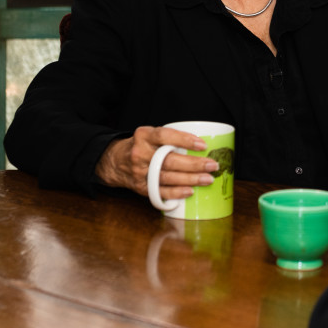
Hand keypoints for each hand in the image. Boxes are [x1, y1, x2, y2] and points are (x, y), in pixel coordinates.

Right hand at [95, 126, 218, 199]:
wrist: (115, 161)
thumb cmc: (142, 146)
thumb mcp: (151, 135)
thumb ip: (170, 138)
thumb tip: (203, 147)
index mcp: (144, 135)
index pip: (164, 136)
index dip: (184, 140)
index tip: (203, 145)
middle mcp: (140, 153)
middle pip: (169, 160)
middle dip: (194, 164)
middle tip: (212, 165)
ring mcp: (139, 172)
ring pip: (166, 177)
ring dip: (190, 179)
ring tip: (208, 179)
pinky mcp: (140, 187)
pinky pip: (160, 191)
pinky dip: (176, 193)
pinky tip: (190, 191)